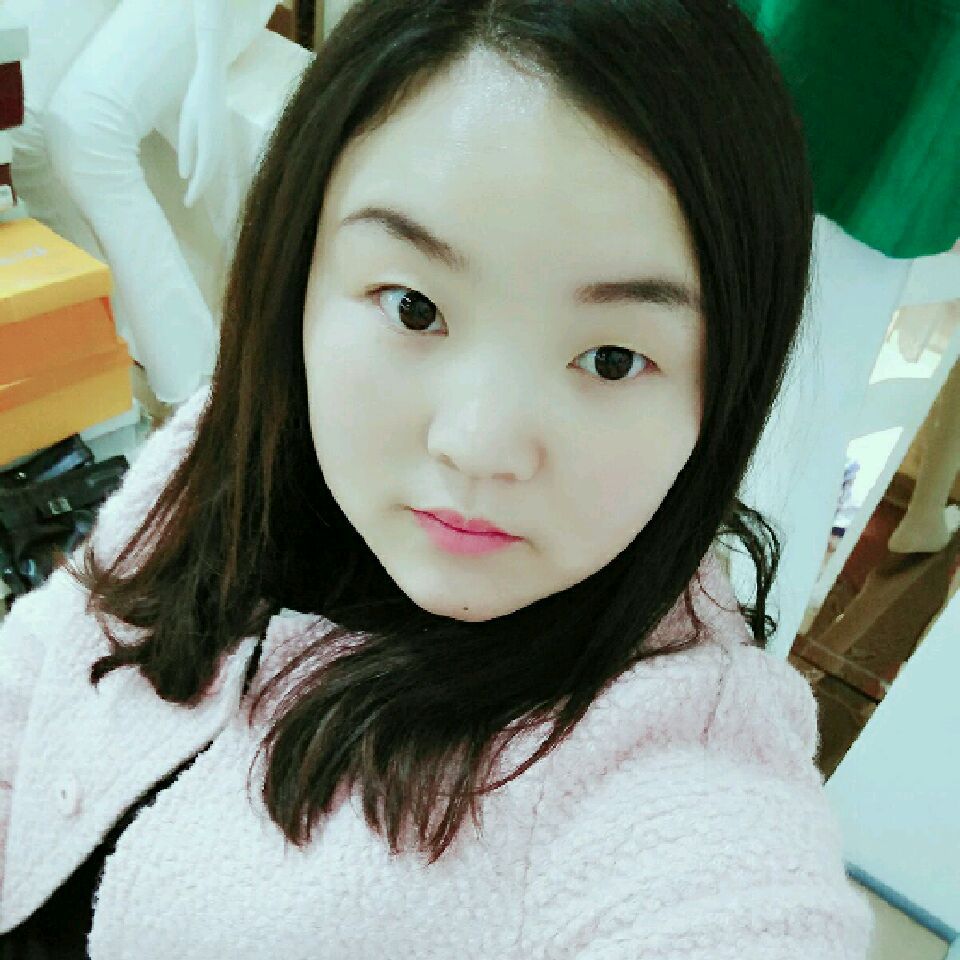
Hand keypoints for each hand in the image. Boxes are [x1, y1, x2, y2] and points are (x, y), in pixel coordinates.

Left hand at [177, 57, 228, 208]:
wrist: (213, 81)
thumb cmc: (195, 99)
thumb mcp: (186, 124)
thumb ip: (186, 150)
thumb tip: (185, 176)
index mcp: (210, 145)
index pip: (202, 174)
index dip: (195, 191)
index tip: (187, 204)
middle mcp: (220, 147)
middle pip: (210, 175)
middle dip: (199, 190)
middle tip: (188, 203)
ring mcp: (223, 143)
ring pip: (214, 169)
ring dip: (204, 181)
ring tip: (194, 192)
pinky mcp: (222, 138)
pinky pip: (216, 160)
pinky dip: (208, 171)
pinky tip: (201, 174)